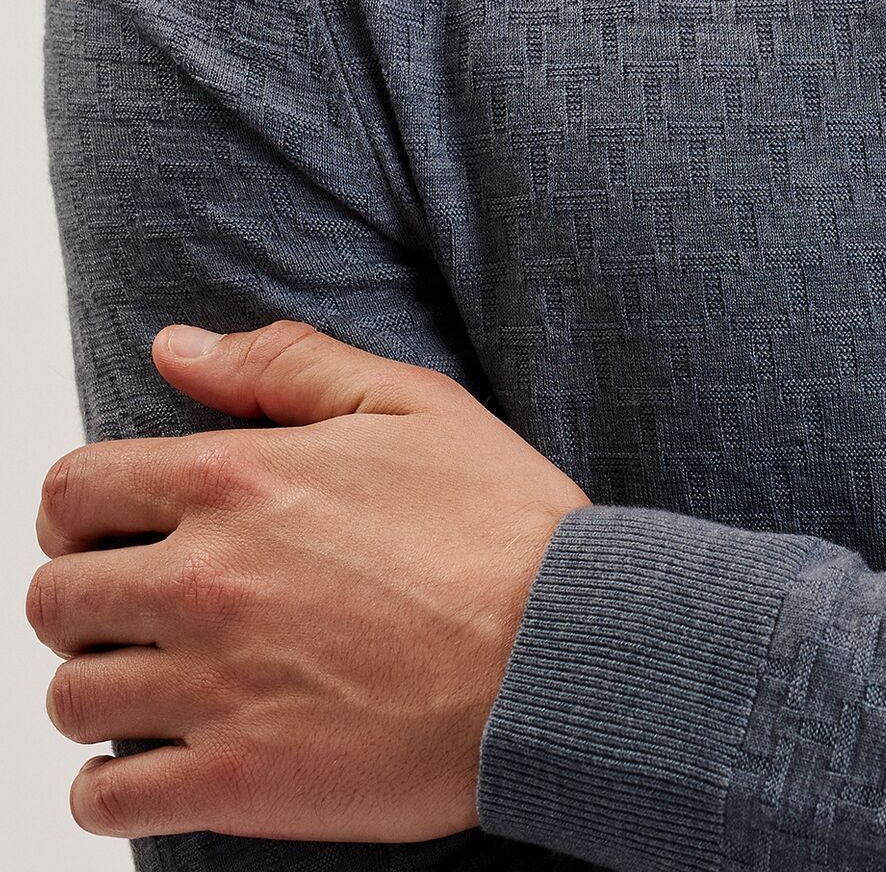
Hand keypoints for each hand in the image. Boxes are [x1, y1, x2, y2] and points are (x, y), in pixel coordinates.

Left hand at [27, 319, 590, 844]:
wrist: (564, 654)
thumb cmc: (502, 526)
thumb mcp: (411, 404)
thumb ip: (283, 364)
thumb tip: (174, 348)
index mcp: (238, 479)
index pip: (74, 490)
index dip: (80, 512)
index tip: (112, 534)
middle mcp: (207, 577)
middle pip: (57, 598)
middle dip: (87, 602)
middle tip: (142, 615)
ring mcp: (215, 686)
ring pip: (72, 699)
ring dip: (101, 693)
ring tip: (158, 687)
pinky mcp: (235, 783)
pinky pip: (104, 801)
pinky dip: (113, 788)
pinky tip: (161, 762)